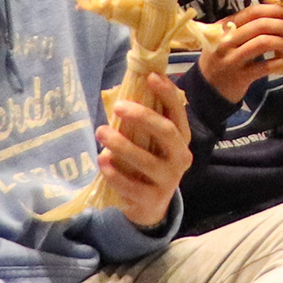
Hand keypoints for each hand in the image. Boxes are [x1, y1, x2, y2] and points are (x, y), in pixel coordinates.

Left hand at [95, 73, 191, 227]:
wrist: (150, 206)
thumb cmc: (147, 161)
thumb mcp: (150, 141)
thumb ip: (142, 120)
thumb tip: (123, 89)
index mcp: (181, 138)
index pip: (178, 111)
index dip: (167, 93)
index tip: (150, 76)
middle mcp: (180, 157)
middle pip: (167, 132)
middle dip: (142, 116)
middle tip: (118, 106)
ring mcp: (168, 180)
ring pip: (146, 160)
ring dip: (121, 144)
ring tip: (100, 131)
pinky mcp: (152, 199)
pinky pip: (131, 185)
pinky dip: (114, 173)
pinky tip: (101, 160)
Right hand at [197, 2, 282, 102]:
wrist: (207, 88)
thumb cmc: (221, 57)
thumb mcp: (225, 38)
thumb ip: (244, 26)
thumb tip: (276, 13)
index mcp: (223, 27)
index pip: (251, 12)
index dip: (274, 10)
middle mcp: (225, 41)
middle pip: (260, 25)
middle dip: (282, 25)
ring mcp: (232, 59)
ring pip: (263, 42)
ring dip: (281, 42)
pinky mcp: (240, 77)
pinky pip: (266, 66)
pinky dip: (280, 62)